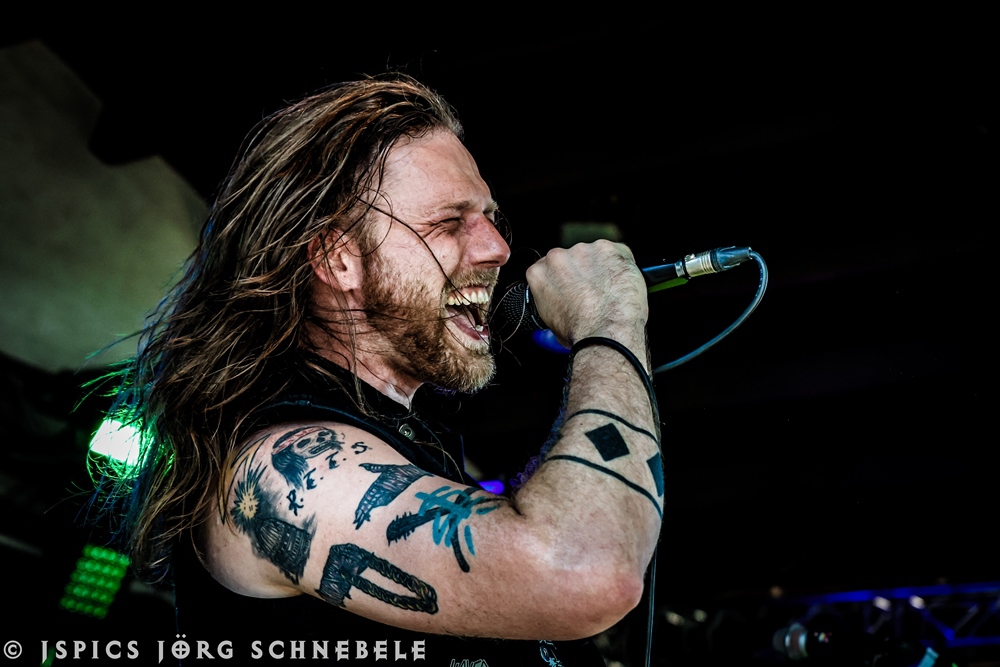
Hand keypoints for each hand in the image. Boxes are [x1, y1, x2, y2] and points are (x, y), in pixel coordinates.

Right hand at [525, 240, 647, 346]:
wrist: (605, 333)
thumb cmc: (580, 333)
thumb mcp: (551, 322)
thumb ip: (553, 302)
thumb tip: (563, 304)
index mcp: (539, 273)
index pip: (548, 268)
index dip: (563, 279)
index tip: (572, 287)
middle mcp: (558, 257)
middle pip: (571, 259)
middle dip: (582, 271)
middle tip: (593, 291)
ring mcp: (584, 251)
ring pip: (594, 255)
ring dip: (601, 268)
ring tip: (609, 291)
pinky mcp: (609, 249)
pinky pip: (618, 253)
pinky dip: (621, 265)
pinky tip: (621, 284)